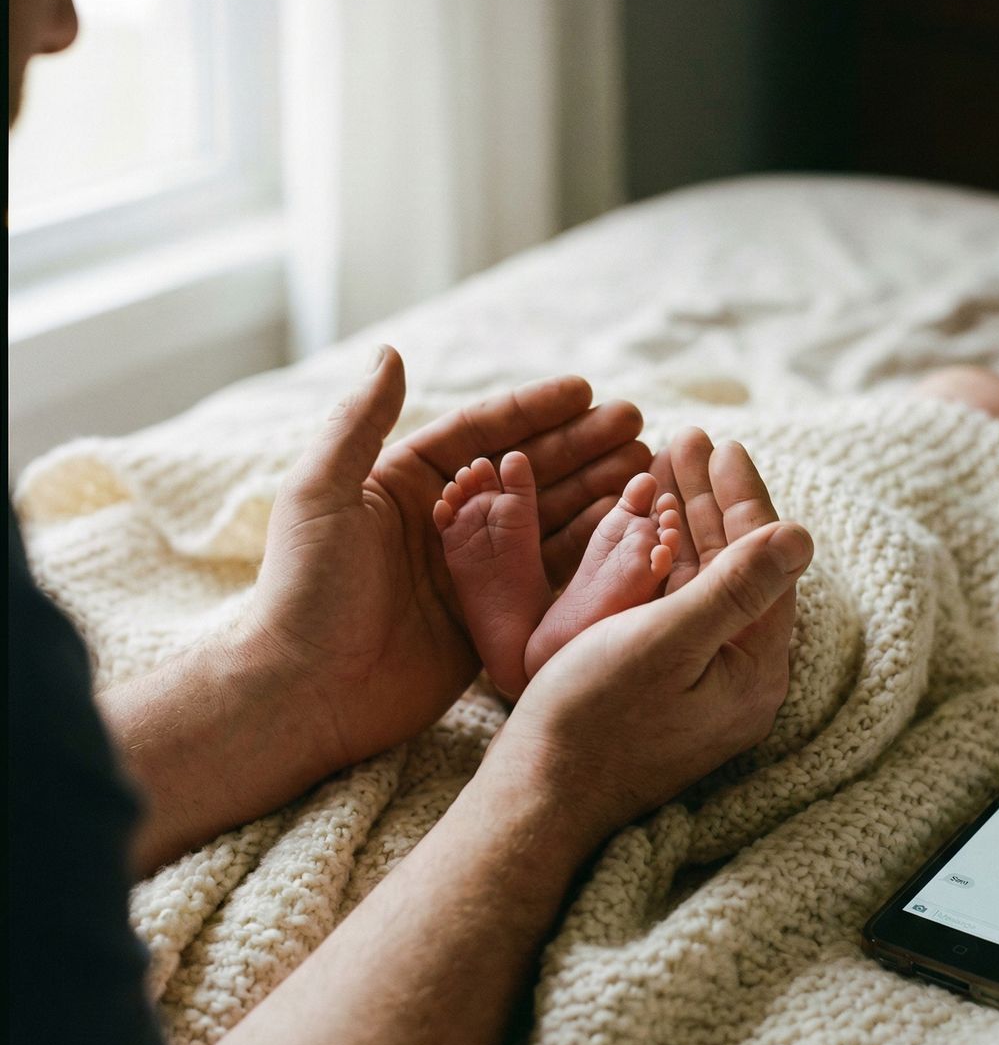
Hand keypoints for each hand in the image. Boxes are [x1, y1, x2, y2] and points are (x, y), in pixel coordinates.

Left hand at [242, 347, 651, 773]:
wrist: (305, 692)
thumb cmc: (305, 589)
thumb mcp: (321, 494)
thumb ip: (358, 422)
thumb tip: (390, 352)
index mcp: (403, 485)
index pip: (480, 434)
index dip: (534, 410)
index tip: (586, 390)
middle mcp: (443, 524)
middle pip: (525, 472)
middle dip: (581, 447)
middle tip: (636, 426)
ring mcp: (471, 573)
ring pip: (546, 521)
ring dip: (595, 493)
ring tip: (646, 470)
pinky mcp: (490, 622)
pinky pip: (548, 579)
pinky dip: (588, 552)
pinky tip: (629, 528)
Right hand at [480, 432, 811, 855]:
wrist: (539, 792)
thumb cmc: (594, 718)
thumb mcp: (666, 642)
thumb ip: (735, 587)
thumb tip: (802, 535)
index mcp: (754, 668)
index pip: (764, 563)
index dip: (744, 499)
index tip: (724, 446)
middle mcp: (737, 675)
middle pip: (734, 567)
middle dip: (711, 500)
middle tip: (688, 440)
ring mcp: (700, 681)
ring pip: (700, 581)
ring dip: (685, 522)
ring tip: (666, 465)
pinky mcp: (663, 685)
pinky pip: (673, 605)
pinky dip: (662, 558)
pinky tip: (646, 524)